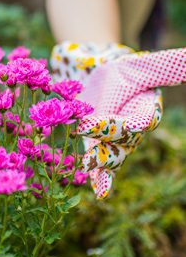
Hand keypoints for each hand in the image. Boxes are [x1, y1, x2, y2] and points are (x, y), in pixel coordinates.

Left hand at [77, 48, 185, 198]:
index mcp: (145, 112)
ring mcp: (115, 141)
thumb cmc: (122, 71)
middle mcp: (132, 131)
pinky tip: (97, 190)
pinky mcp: (97, 145)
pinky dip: (98, 176)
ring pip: (112, 156)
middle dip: (108, 151)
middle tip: (91, 158)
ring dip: (100, 165)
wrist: (97, 77)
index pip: (140, 121)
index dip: (126, 124)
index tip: (108, 124)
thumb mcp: (141, 66)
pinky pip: (101, 165)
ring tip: (89, 169)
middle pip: (123, 143)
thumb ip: (167, 66)